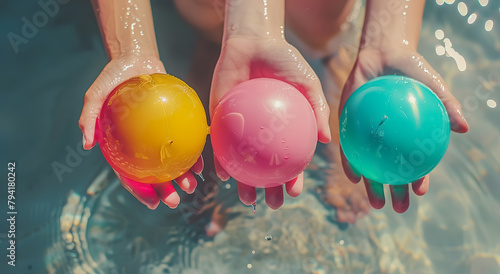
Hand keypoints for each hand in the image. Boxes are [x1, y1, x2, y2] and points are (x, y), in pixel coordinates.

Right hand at [79, 55, 202, 208]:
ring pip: (172, 163)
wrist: (134, 60)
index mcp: (122, 148)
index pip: (130, 175)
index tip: (153, 204)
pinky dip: (193, 153)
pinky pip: (184, 142)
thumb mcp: (95, 95)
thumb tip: (86, 145)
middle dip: (165, 192)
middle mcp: (141, 147)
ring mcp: (157, 138)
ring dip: (183, 178)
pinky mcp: (173, 126)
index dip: (140, 192)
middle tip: (176, 201)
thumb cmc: (112, 79)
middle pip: (153, 175)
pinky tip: (203, 162)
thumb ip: (88, 118)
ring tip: (193, 186)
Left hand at [210, 36, 330, 208]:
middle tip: (271, 204)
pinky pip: (220, 144)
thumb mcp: (307, 82)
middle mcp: (261, 133)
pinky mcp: (220, 119)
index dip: (292, 178)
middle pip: (265, 168)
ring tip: (246, 199)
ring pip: (242, 162)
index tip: (294, 192)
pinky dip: (221, 160)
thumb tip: (328, 142)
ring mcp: (240, 128)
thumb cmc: (284, 59)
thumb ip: (318, 109)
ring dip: (244, 183)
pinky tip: (224, 175)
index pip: (288, 160)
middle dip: (268, 189)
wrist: (253, 41)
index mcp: (283, 129)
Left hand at [339, 48, 468, 212]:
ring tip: (375, 202)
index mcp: (408, 137)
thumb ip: (447, 104)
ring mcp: (367, 136)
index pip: (414, 164)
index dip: (418, 180)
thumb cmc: (411, 70)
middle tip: (396, 208)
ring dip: (372, 186)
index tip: (419, 192)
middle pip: (391, 172)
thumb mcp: (432, 84)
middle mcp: (388, 140)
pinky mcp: (348, 127)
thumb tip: (464, 128)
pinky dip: (351, 163)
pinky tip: (353, 176)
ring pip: (370, 166)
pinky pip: (349, 149)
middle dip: (394, 193)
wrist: (382, 53)